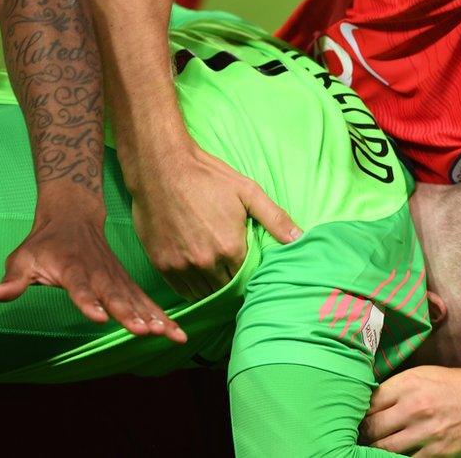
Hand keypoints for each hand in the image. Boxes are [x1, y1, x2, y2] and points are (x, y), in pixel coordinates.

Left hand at [0, 215, 185, 342]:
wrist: (74, 217)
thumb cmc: (46, 244)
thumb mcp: (23, 258)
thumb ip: (14, 280)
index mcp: (73, 269)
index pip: (81, 288)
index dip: (89, 302)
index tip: (99, 317)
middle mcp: (100, 274)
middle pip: (117, 296)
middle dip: (131, 314)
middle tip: (144, 331)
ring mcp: (117, 279)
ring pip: (137, 300)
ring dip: (154, 317)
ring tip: (169, 335)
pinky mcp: (127, 284)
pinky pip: (146, 301)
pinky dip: (162, 316)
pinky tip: (175, 333)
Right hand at [129, 143, 300, 301]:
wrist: (161, 167)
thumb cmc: (207, 177)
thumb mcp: (248, 192)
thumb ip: (275, 218)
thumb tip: (299, 238)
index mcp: (230, 248)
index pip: (247, 278)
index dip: (251, 276)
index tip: (251, 270)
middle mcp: (205, 262)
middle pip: (226, 289)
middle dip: (233, 284)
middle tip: (235, 274)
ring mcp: (180, 265)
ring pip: (203, 293)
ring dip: (213, 289)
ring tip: (218, 277)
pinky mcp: (161, 264)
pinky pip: (181, 290)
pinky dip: (192, 288)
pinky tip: (199, 277)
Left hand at [362, 366, 460, 456]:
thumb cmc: (460, 387)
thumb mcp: (428, 374)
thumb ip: (399, 386)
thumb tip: (370, 400)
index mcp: (410, 382)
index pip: (368, 401)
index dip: (358, 411)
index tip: (352, 417)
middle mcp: (415, 406)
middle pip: (371, 426)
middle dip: (362, 433)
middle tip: (356, 437)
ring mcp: (426, 431)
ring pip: (383, 448)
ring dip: (374, 450)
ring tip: (371, 448)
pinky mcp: (437, 452)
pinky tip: (393, 456)